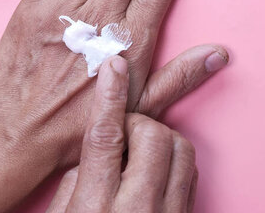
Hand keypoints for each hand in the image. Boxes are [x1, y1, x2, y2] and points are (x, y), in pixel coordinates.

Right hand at [47, 57, 197, 212]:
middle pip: (151, 134)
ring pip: (180, 148)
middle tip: (123, 137)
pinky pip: (192, 173)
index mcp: (96, 205)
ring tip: (141, 155)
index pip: (105, 136)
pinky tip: (156, 172)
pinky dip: (175, 161)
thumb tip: (92, 151)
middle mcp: (137, 205)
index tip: (114, 65)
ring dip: (161, 141)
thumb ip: (72, 182)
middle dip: (138, 124)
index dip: (109, 96)